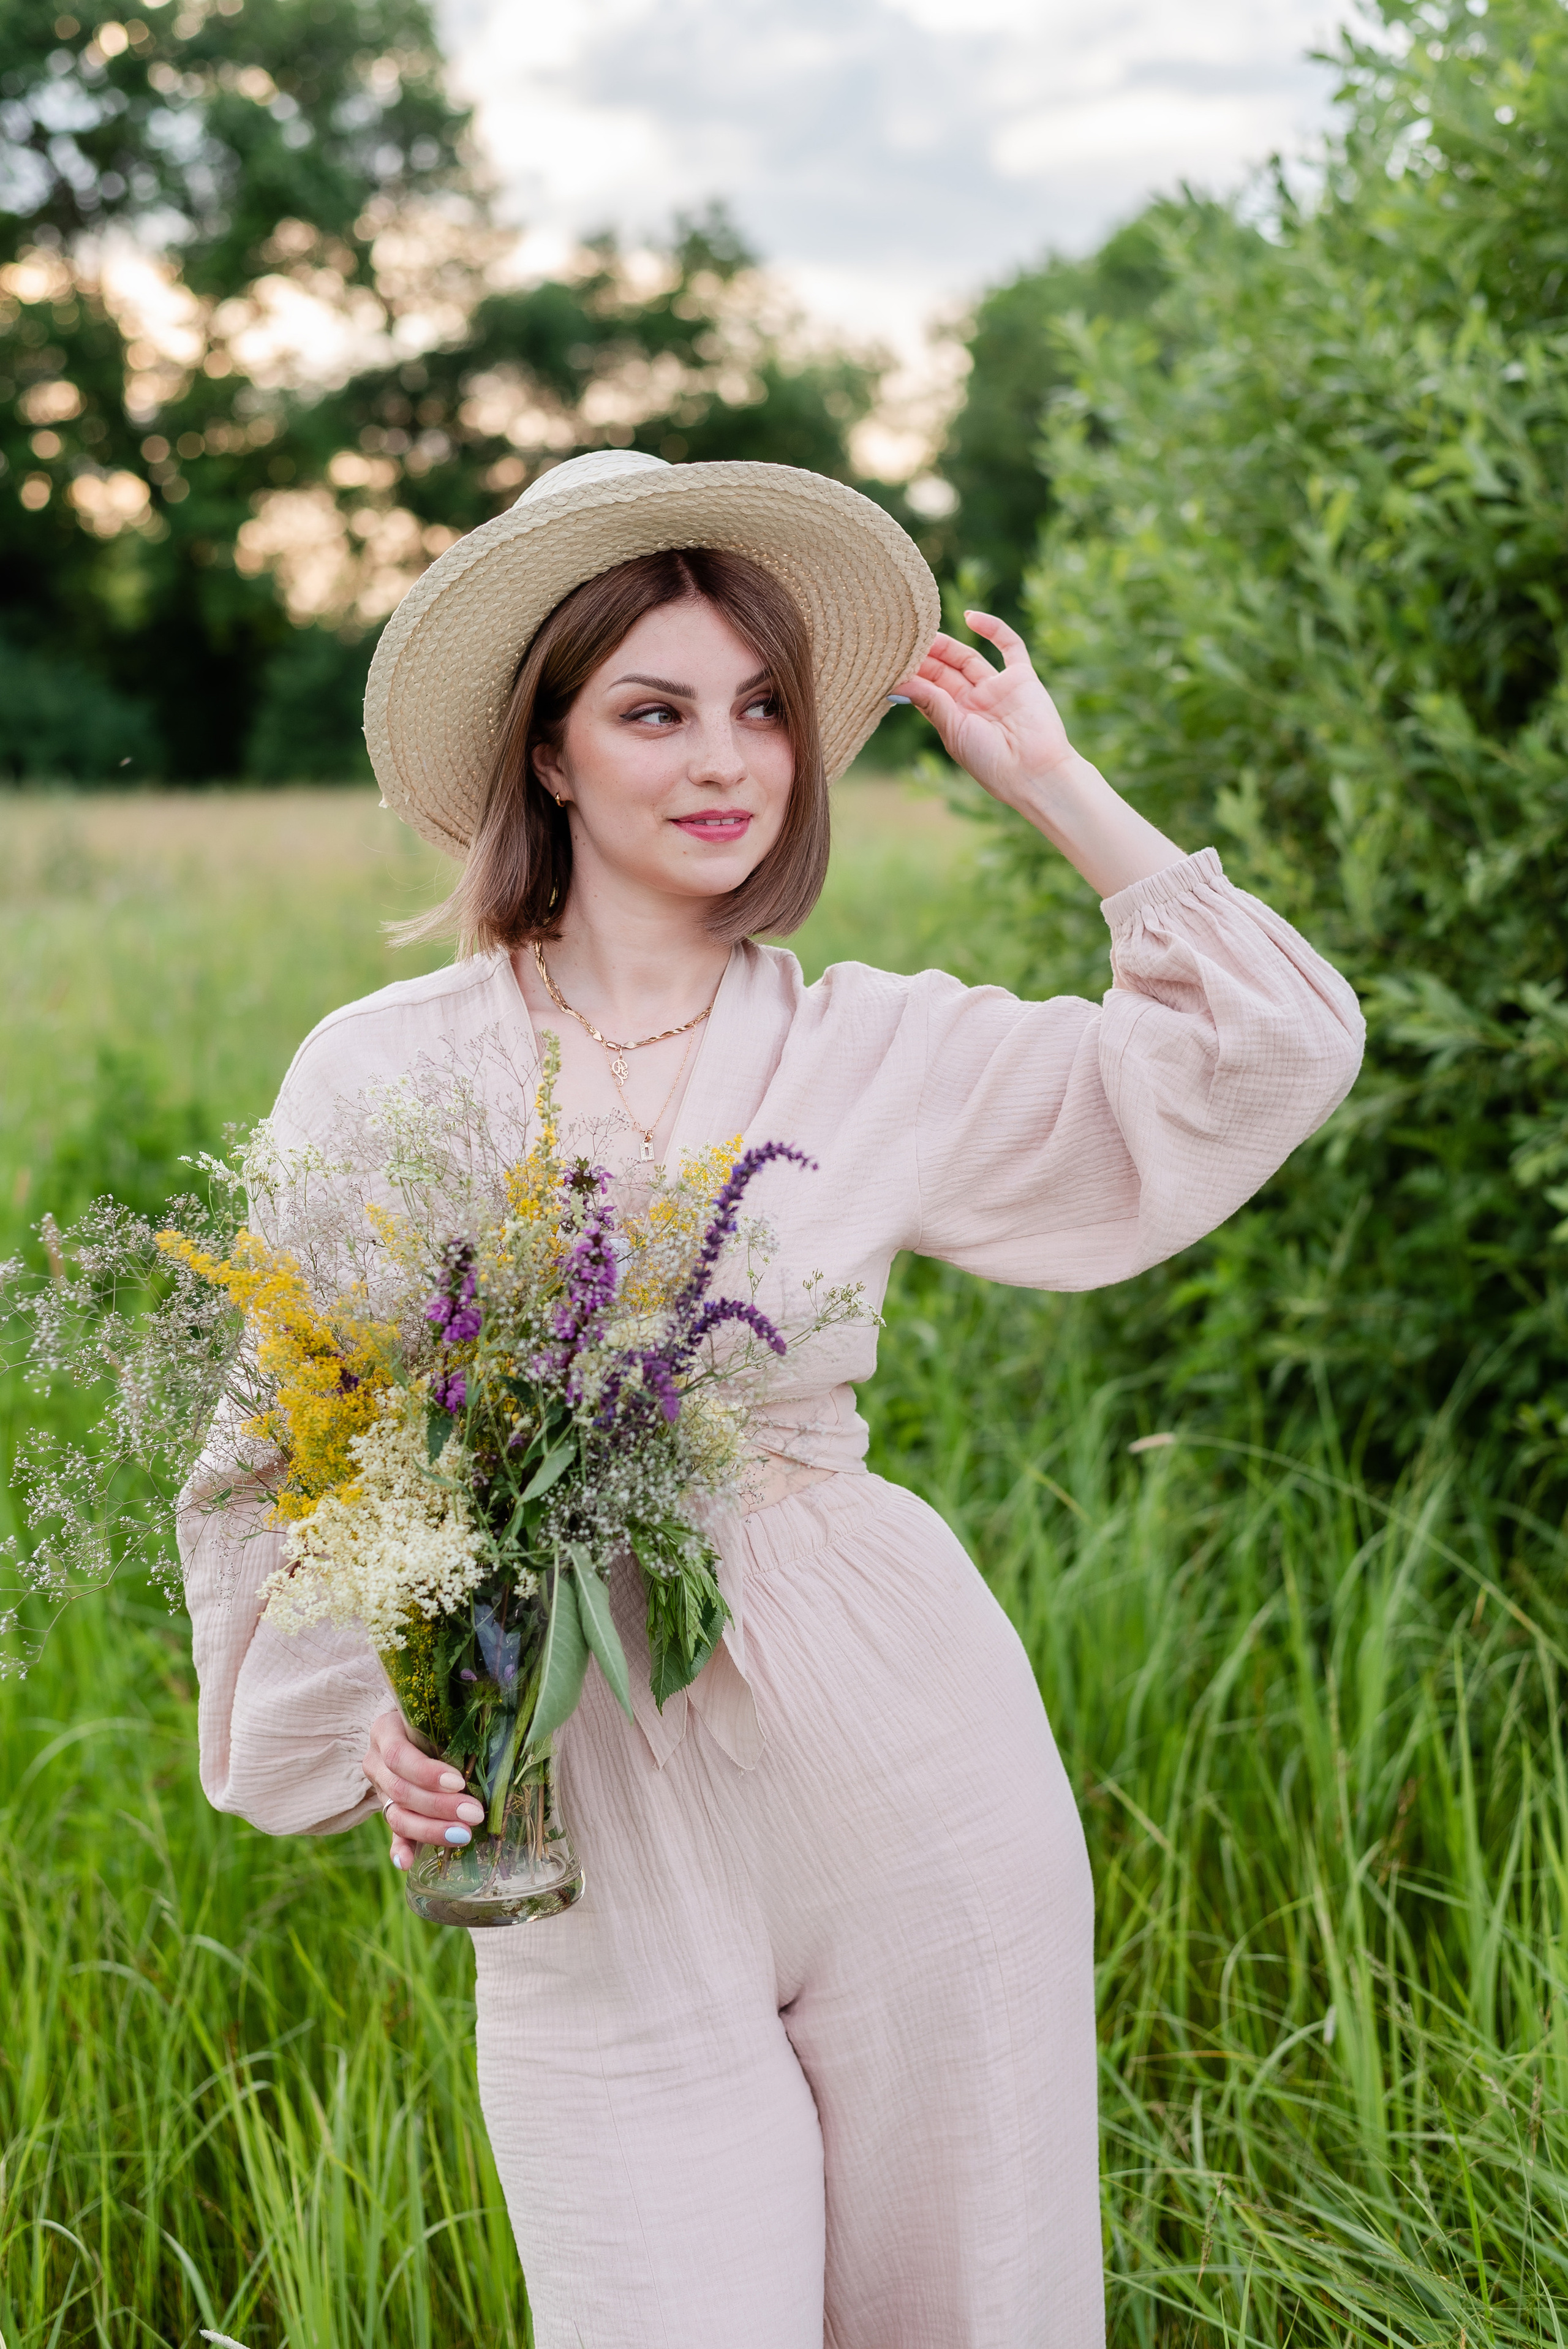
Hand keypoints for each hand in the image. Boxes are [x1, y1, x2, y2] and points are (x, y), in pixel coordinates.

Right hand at [362, 1708, 484, 1870]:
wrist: (408, 1726)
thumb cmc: (434, 1716)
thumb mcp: (439, 1713)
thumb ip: (458, 1723)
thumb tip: (506, 1731)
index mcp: (386, 1731)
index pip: (399, 1755)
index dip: (426, 1772)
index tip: (458, 1783)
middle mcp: (376, 1761)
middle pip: (400, 1790)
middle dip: (438, 1806)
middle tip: (474, 1814)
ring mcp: (379, 1789)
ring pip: (397, 1815)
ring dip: (430, 1829)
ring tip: (461, 1835)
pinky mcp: (387, 1811)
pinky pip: (393, 1833)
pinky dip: (400, 1848)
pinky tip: (408, 1863)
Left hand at [894, 610, 1072, 811]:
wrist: (1035, 773)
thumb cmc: (991, 762)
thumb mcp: (954, 731)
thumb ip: (931, 702)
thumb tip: (897, 683)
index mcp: (955, 720)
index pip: (928, 690)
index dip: (911, 674)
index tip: (888, 659)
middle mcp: (975, 702)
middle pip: (945, 671)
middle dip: (925, 656)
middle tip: (902, 638)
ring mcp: (998, 689)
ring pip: (968, 658)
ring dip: (946, 644)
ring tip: (923, 627)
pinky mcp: (1022, 678)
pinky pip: (1009, 646)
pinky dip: (993, 629)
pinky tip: (971, 617)